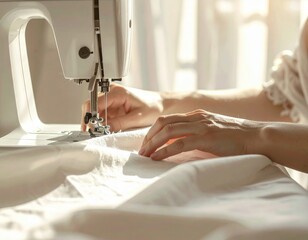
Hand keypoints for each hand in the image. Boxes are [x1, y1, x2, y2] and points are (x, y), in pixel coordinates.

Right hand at [81, 84, 162, 131]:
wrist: (160, 104)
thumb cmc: (153, 107)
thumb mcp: (137, 118)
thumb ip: (119, 123)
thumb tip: (103, 129)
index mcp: (118, 92)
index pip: (94, 102)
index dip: (90, 116)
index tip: (90, 129)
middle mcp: (112, 91)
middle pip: (91, 105)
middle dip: (91, 120)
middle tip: (95, 132)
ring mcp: (111, 97)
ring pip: (95, 110)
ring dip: (96, 122)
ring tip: (103, 131)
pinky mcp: (113, 103)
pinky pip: (102, 113)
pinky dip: (102, 122)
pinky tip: (107, 128)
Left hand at [139, 109, 263, 159]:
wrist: (256, 136)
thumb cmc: (236, 137)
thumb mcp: (212, 130)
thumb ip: (195, 133)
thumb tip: (177, 144)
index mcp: (196, 115)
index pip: (167, 119)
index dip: (153, 131)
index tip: (147, 143)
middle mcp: (196, 117)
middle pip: (163, 123)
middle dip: (149, 136)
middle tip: (142, 150)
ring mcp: (201, 126)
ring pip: (168, 131)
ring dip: (153, 144)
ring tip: (145, 155)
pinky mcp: (206, 137)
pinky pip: (179, 143)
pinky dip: (164, 151)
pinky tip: (156, 158)